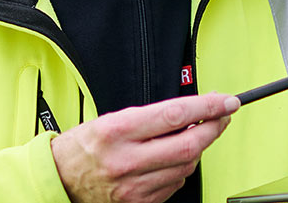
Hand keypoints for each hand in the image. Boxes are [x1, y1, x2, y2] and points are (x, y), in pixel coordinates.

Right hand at [51, 93, 240, 202]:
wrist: (62, 180)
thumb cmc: (86, 147)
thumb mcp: (113, 119)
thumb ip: (153, 116)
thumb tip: (195, 111)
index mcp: (118, 131)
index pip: (176, 115)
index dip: (208, 107)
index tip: (225, 102)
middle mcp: (126, 160)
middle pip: (189, 145)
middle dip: (213, 128)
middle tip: (221, 117)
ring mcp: (134, 186)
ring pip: (187, 166)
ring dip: (198, 149)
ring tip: (191, 137)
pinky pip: (176, 184)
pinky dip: (181, 169)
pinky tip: (172, 160)